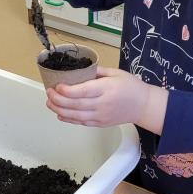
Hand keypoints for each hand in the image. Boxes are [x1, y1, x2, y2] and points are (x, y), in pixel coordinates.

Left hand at [46, 66, 168, 131]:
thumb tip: (79, 70)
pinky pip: (82, 122)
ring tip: (49, 103)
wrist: (144, 105)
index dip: (67, 90)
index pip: (83, 91)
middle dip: (58, 100)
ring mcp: (101, 116)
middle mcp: (102, 104)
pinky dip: (69, 119)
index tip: (57, 86)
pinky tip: (60, 114)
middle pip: (76, 104)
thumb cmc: (131, 87)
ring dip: (60, 110)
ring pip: (76, 116)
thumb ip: (97, 72)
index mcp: (106, 89)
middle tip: (48, 93)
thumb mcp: (116, 73)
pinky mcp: (101, 123)